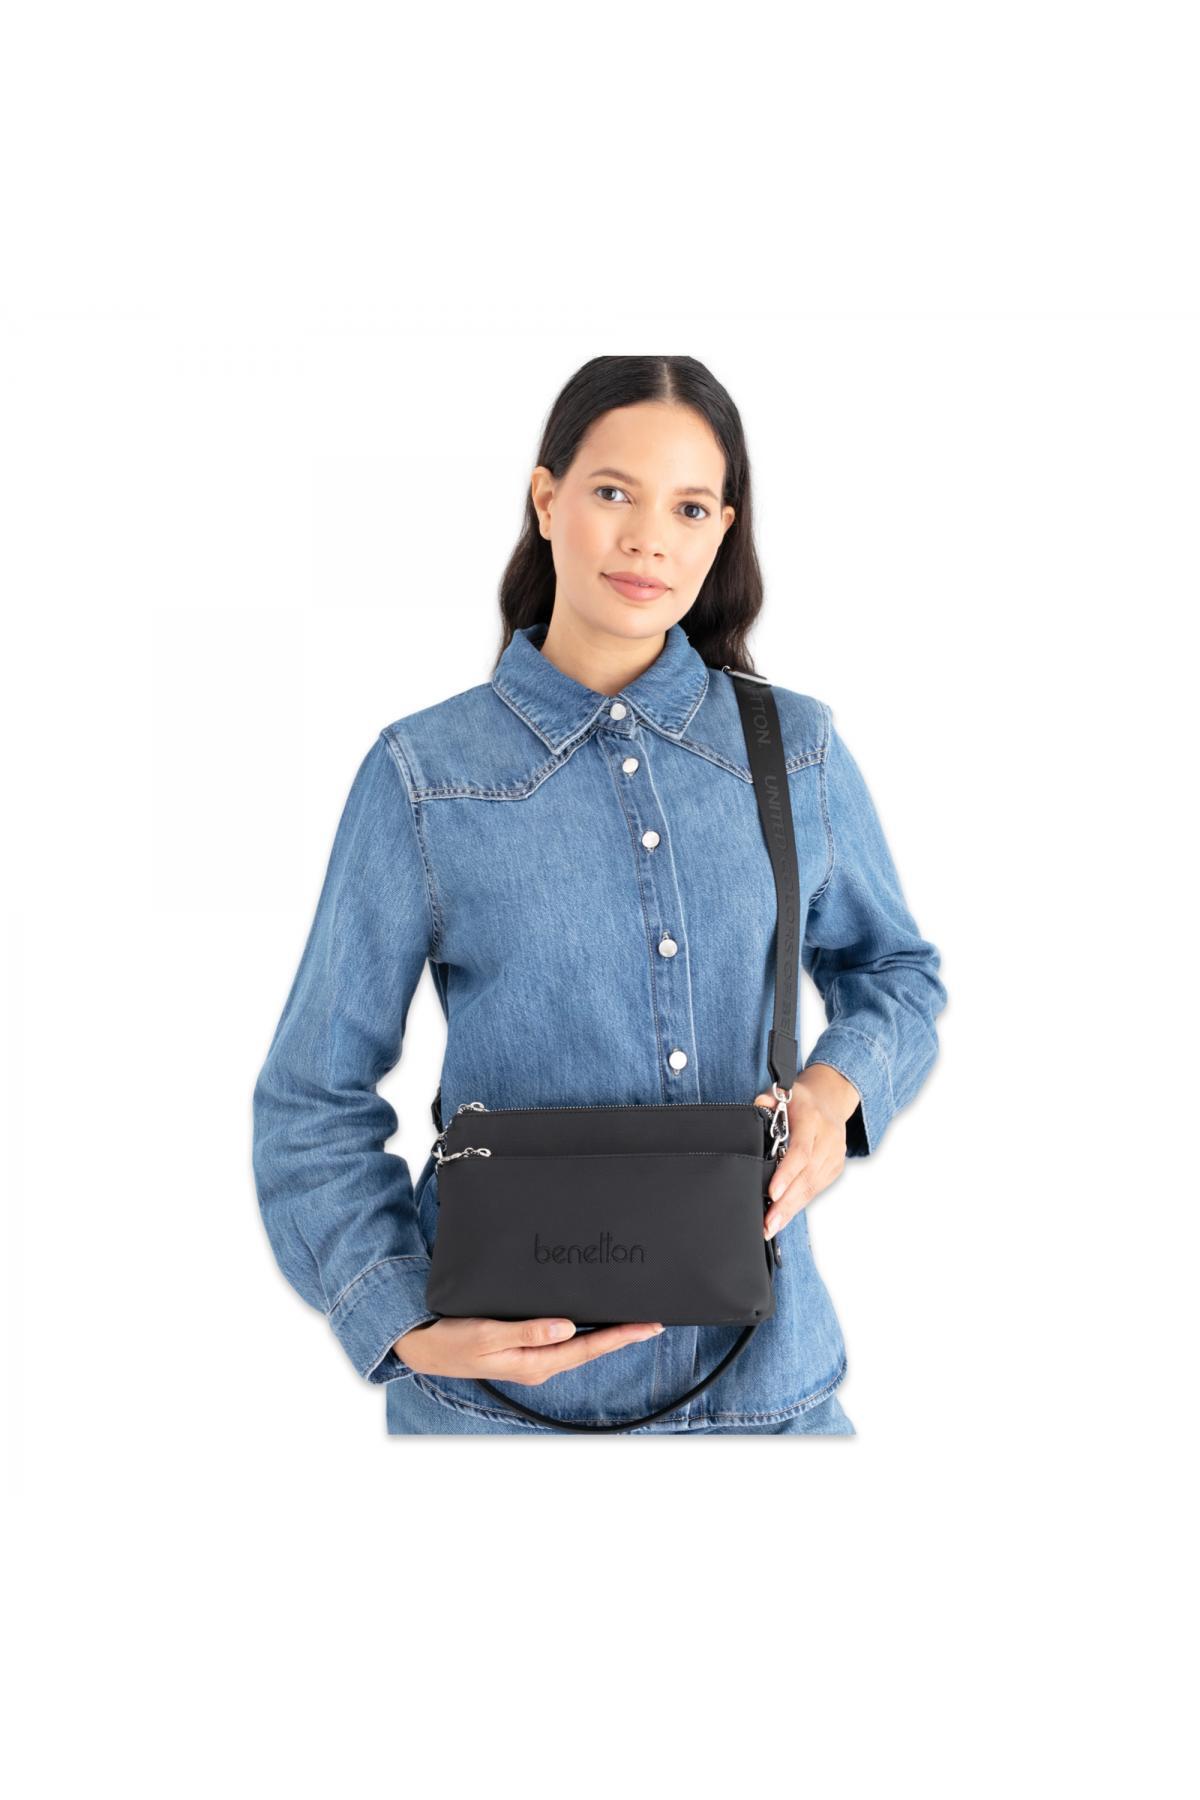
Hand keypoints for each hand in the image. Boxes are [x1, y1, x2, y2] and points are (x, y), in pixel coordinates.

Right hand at [392, 1315, 664, 1384]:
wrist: (425, 1347)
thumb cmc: (452, 1340)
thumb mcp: (487, 1334)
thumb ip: (527, 1331)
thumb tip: (567, 1328)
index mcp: (534, 1362)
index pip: (588, 1348)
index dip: (621, 1336)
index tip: (648, 1326)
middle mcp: (539, 1363)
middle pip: (590, 1348)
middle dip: (622, 1335)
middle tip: (653, 1321)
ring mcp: (533, 1358)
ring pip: (579, 1345)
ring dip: (606, 1333)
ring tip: (632, 1320)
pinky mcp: (525, 1349)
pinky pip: (563, 1340)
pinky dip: (584, 1330)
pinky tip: (593, 1321)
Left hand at [753, 1064, 860, 1241]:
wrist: (830, 1100)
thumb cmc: (800, 1101)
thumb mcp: (781, 1094)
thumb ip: (766, 1101)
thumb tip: (757, 1109)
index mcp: (812, 1119)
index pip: (801, 1151)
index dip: (787, 1174)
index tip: (772, 1193)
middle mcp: (827, 1138)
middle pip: (807, 1176)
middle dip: (786, 1203)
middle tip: (769, 1223)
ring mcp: (835, 1155)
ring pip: (813, 1187)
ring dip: (792, 1208)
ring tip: (772, 1226)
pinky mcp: (835, 1167)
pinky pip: (817, 1189)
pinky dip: (800, 1203)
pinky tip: (785, 1215)